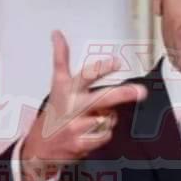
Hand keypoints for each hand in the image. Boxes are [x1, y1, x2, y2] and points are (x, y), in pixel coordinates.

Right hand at [20, 31, 146, 180]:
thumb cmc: (54, 114)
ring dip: (107, 119)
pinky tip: (90, 134)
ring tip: (92, 120)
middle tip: (141, 92)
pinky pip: (106, 135)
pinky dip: (103, 134)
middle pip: (102, 98)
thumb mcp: (56, 85)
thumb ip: (61, 58)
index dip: (101, 68)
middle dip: (123, 94)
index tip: (116, 62)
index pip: (84, 75)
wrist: (38, 148)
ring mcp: (76, 126)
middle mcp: (71, 106)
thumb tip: (57, 32)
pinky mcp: (81, 142)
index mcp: (66, 89)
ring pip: (109, 118)